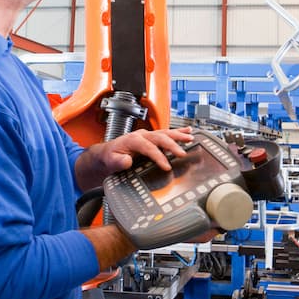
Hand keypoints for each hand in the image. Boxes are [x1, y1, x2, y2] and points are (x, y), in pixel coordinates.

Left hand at [75, 127, 193, 190]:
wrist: (107, 154)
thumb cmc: (110, 157)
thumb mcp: (110, 161)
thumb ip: (117, 161)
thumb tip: (126, 161)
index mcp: (133, 140)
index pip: (149, 147)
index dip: (158, 157)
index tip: (166, 166)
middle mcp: (142, 135)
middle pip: (160, 137)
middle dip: (172, 144)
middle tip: (182, 153)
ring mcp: (148, 135)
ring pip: (166, 133)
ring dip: (179, 135)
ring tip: (191, 138)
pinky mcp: (152, 138)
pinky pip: (166, 133)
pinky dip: (178, 132)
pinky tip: (188, 131)